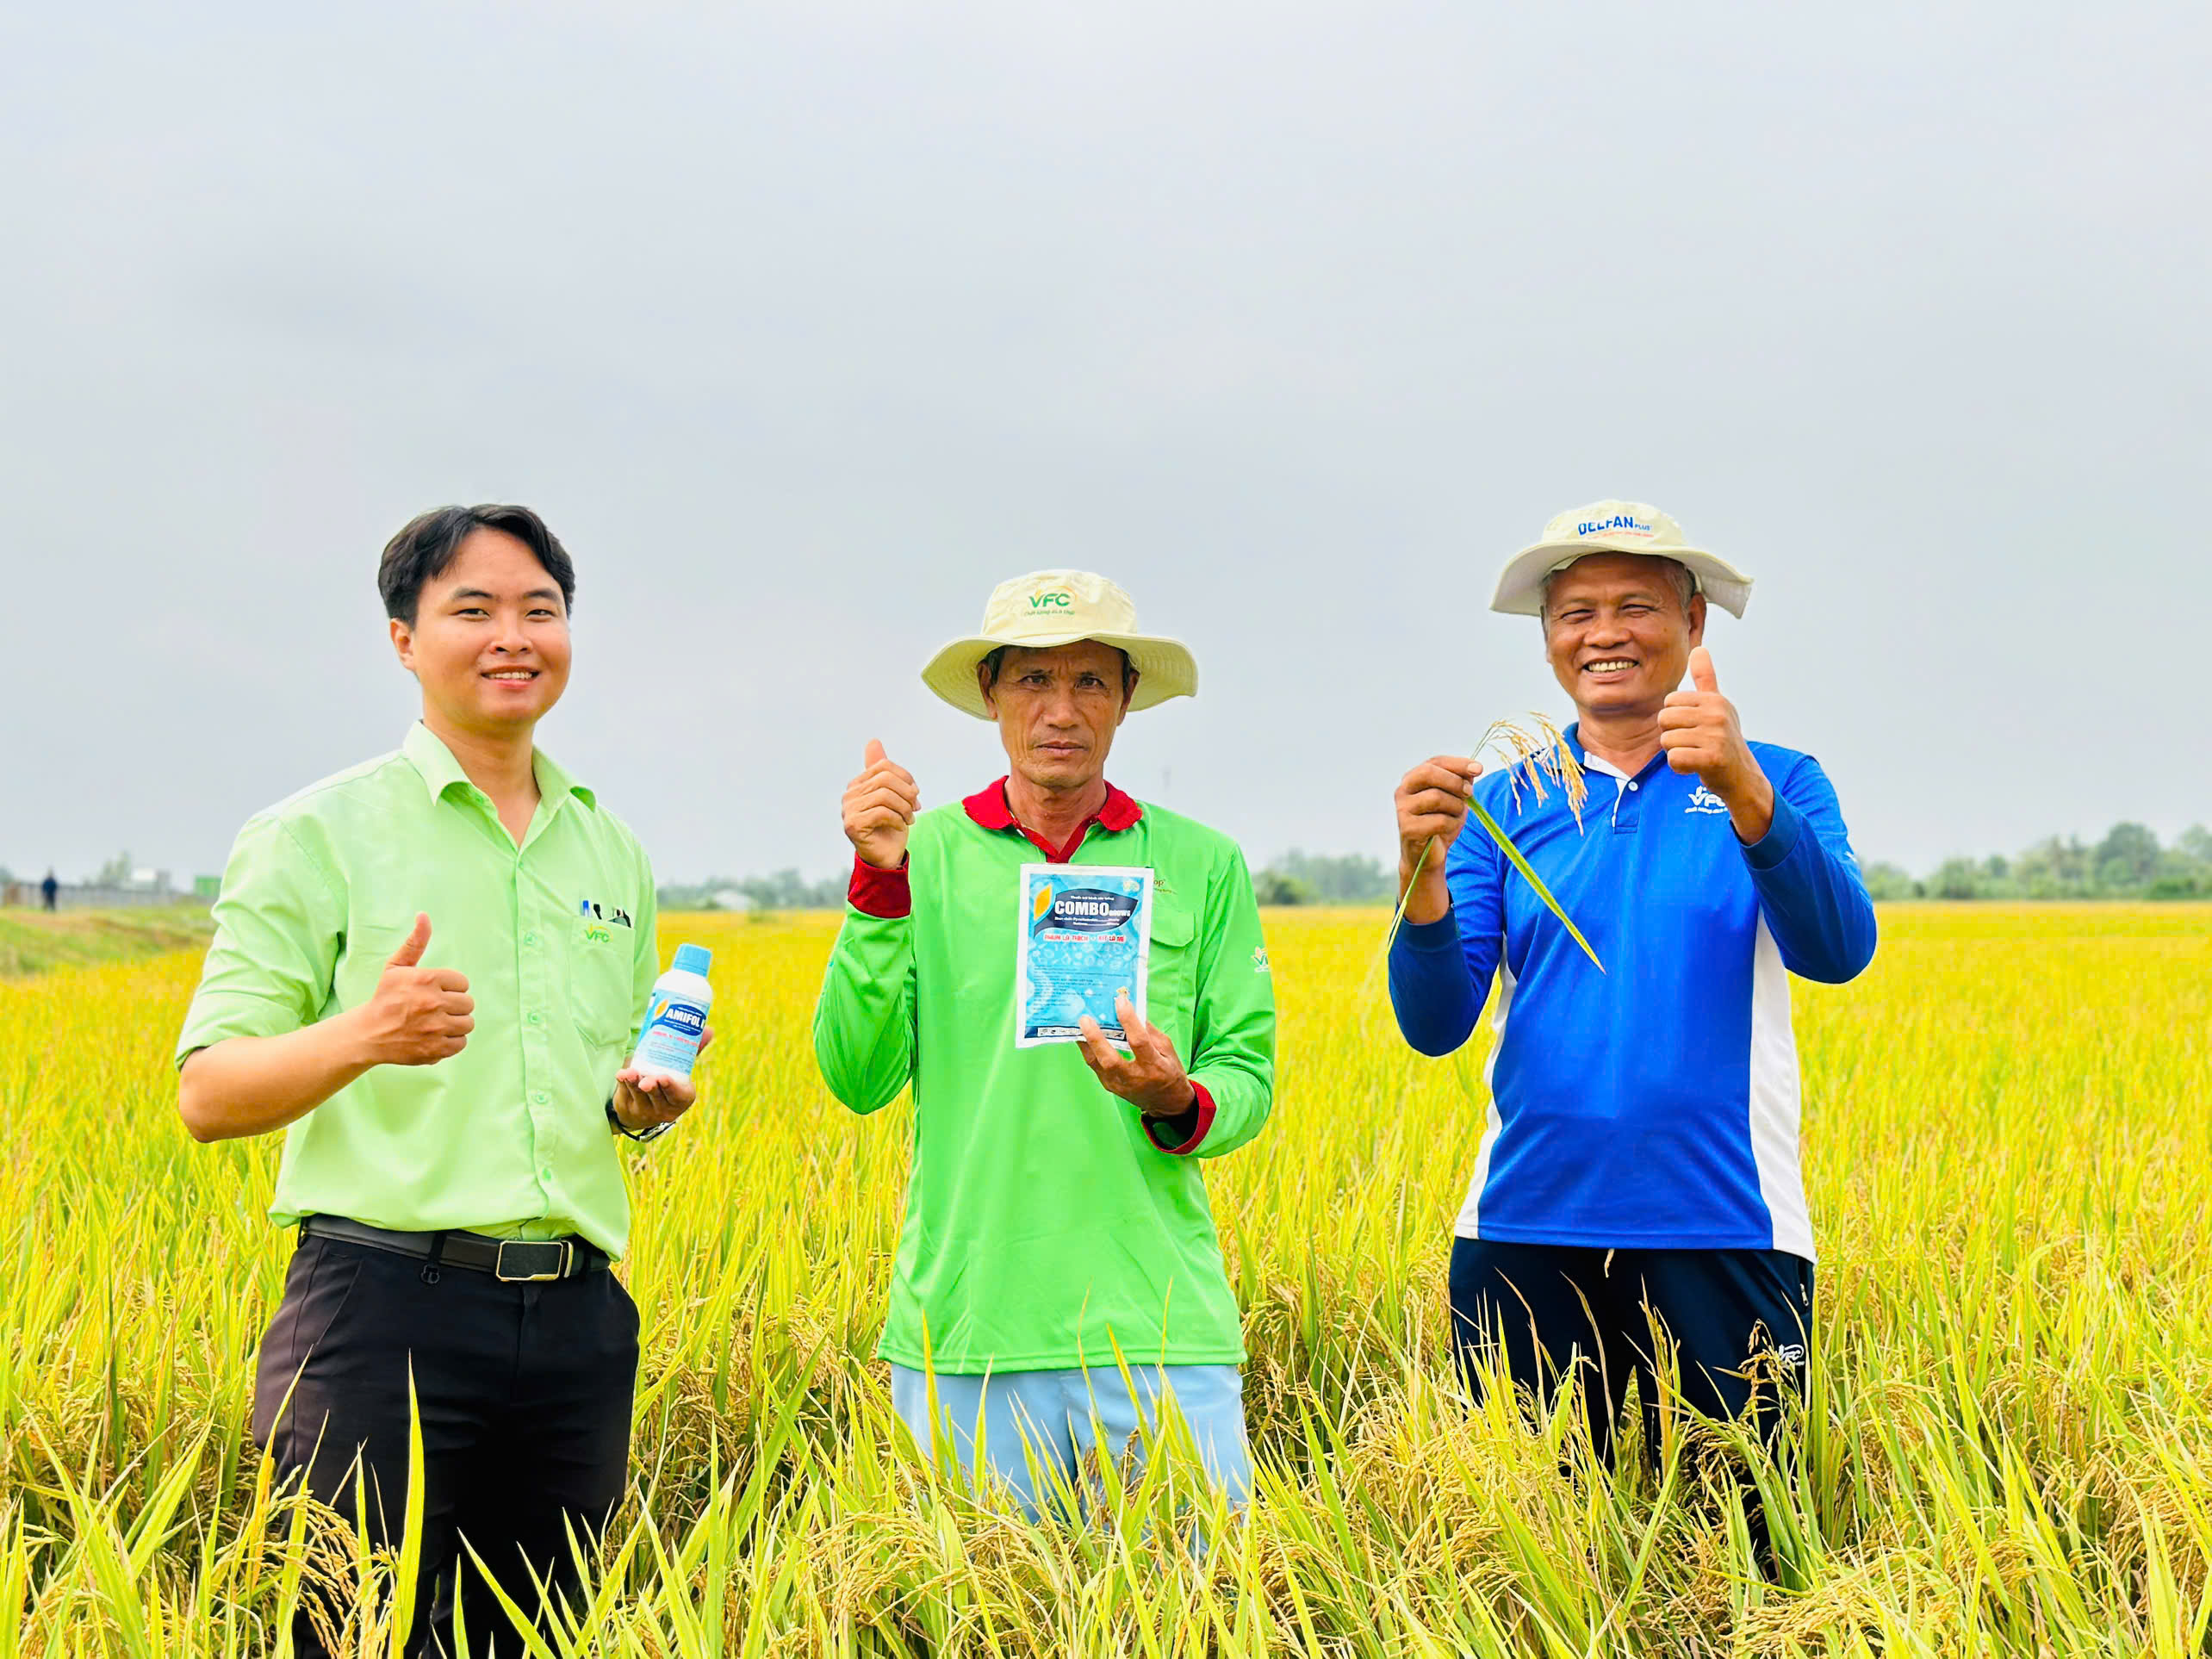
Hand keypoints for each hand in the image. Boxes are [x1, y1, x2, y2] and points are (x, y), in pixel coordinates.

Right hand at [349, 914, 472, 1066]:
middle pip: (468, 1003)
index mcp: (427, 979)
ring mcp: (435, 1028)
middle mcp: (434, 1003)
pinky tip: (435, 1036)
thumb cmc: (385, 997)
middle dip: (454, 1006)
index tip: (434, 992)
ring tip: (436, 1022)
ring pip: (467, 1023)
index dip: (450, 988)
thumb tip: (423, 915)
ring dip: (455, 1023)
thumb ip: (415, 942)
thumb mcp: (397, 966)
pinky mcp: (435, 1049)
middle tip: (435, 1009)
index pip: (463, 983)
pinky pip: (461, 1043)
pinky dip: (451, 1041)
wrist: (368, 1034)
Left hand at [613, 1027, 711, 1131]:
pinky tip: (621, 1075)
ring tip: (630, 1073)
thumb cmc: (664, 1082)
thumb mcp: (677, 1069)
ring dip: (634, 1083)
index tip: (663, 1077)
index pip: (679, 1095)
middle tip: (647, 1080)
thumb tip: (709, 1029)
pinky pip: (626, 1095)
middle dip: (653, 1087)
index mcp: (682, 1098)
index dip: (672, 1087)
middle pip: (658, 1097)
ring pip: (640, 1096)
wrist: (642, 1105)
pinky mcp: (628, 1109)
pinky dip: (623, 1084)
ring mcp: (646, 1111)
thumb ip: (689, 1051)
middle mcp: (665, 1109)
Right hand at [843, 739, 919, 870]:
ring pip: (885, 795)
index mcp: (858, 784)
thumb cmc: (891, 826)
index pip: (884, 766)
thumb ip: (884, 771)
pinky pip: (882, 812)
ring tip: (910, 819)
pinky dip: (898, 819)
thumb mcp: (893, 795)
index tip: (915, 794)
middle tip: (916, 808)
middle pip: (886, 779)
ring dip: (905, 808)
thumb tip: (873, 741)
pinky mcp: (853, 825)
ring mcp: (848, 810)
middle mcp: (849, 795)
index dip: (905, 778)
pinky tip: (901, 827)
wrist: (887, 857)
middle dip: (907, 793)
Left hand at [1077, 991, 1194, 1117]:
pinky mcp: (1109, 1086)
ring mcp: (1119, 1085)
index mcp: (1154, 1066)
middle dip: (1095, 1038)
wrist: (1166, 1102)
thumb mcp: (1167, 1049)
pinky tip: (1083, 1036)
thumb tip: (1132, 1009)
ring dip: (1085, 1042)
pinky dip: (1088, 1049)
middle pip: (1110, 1059)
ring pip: (1096, 1063)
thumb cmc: (1168, 1071)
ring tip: (1079, 1023)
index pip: (1138, 1041)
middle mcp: (1134, 1078)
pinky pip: (1095, 1066)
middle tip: (1085, 1018)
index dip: (1129, 1020)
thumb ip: (1150, 1031)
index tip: (1120, 1000)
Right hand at [1394, 756, 1482, 924]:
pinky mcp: (1407, 829)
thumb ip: (1462, 781)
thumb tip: (1474, 769)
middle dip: (1455, 782)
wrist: (1428, 855)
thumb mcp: (1455, 798)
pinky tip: (1448, 829)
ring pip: (1436, 797)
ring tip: (1456, 815)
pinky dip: (1451, 824)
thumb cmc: (1441, 822)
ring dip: (1455, 807)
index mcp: (1413, 778)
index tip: (1479, 769)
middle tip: (1469, 793)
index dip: (1458, 763)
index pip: (1435, 762)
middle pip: (1429, 773)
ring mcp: (1402, 810)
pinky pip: (1439, 821)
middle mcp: (1403, 791)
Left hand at [1658, 647, 1773, 840]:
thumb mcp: (1717, 707)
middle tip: (1695, 743)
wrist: (1742, 778)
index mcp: (1715, 700)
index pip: (1669, 702)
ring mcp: (1717, 736)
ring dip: (1677, 752)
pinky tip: (1696, 767)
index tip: (1695, 728)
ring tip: (1697, 754)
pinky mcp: (1713, 758)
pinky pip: (1674, 759)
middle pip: (1664, 719)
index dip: (1675, 719)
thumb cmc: (1723, 740)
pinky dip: (1679, 767)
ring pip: (1666, 740)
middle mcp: (1718, 714)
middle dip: (1673, 735)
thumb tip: (1699, 648)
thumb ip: (1705, 679)